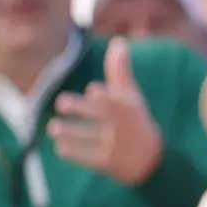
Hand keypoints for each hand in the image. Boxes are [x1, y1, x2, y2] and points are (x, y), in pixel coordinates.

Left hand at [48, 37, 165, 185]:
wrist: (152, 161)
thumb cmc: (136, 122)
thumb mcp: (131, 97)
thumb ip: (120, 71)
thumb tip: (118, 42)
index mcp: (127, 107)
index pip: (113, 98)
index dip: (99, 94)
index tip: (93, 92)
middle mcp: (122, 126)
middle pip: (99, 114)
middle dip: (79, 107)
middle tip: (61, 103)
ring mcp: (116, 146)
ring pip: (88, 137)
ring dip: (69, 132)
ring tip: (54, 128)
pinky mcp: (109, 164)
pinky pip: (87, 158)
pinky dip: (72, 152)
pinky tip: (60, 147)